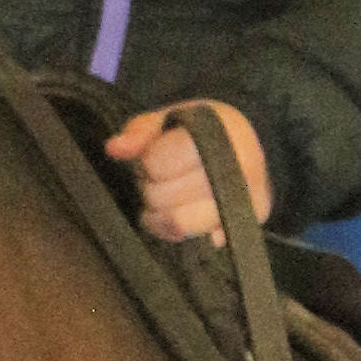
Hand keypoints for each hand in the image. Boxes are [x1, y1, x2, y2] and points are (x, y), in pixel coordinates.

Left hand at [104, 101, 271, 245]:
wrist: (243, 151)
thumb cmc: (199, 134)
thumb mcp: (168, 119)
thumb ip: (140, 131)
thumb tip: (115, 149)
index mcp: (223, 135)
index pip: (157, 164)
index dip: (147, 161)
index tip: (156, 154)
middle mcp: (241, 172)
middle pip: (163, 196)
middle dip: (153, 187)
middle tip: (162, 177)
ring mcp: (245, 207)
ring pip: (177, 223)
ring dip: (161, 212)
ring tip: (169, 194)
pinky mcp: (239, 231)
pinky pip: (190, 241)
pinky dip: (174, 230)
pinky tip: (179, 212)